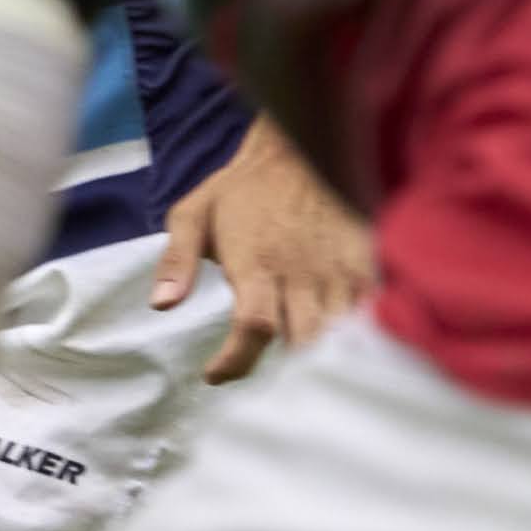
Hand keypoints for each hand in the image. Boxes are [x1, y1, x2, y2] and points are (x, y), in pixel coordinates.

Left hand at [151, 115, 372, 383]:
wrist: (301, 148)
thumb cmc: (242, 188)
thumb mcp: (193, 214)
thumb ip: (176, 259)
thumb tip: (161, 304)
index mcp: (257, 264)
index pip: (254, 328)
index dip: (235, 362)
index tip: (214, 375)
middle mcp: (302, 274)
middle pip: (305, 342)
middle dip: (285, 371)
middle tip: (263, 381)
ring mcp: (338, 271)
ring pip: (340, 334)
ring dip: (320, 357)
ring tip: (296, 372)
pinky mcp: (366, 265)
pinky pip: (368, 315)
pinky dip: (354, 336)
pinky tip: (338, 346)